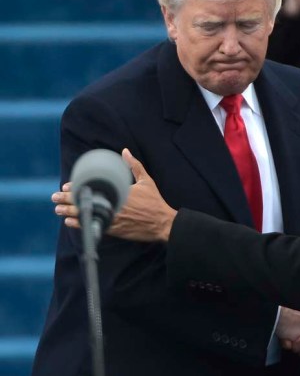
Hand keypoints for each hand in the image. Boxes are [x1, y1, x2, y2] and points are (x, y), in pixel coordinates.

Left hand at [55, 148, 175, 242]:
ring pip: (86, 214)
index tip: (67, 185)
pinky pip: (92, 226)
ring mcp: (112, 218)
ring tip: (58, 209)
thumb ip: (134, 166)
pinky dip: (80, 224)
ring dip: (69, 212)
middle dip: (67, 199)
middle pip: (85, 201)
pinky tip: (70, 222)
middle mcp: (113, 204)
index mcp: (119, 191)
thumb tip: (125, 151)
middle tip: (55, 196)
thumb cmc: (154, 202)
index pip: (92, 188)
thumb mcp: (146, 181)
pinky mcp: (113, 229)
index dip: (77, 187)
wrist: (162, 223)